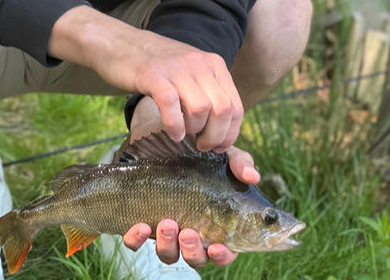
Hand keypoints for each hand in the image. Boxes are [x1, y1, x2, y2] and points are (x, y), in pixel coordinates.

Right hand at [48, 6, 243, 152]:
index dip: (231, 132)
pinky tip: (173, 132)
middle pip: (223, 110)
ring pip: (201, 109)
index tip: (218, 146)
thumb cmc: (155, 64)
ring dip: (195, 130)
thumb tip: (222, 125)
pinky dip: (175, 125)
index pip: (236, 106)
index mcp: (213, 64)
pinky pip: (171, 105)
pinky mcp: (153, 75)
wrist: (120, 43)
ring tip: (185, 135)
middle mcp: (199, 64)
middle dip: (216, 136)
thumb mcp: (189, 70)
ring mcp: (176, 69)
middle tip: (202, 145)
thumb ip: (207, 90)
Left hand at [122, 146, 259, 266]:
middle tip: (188, 233)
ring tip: (167, 224)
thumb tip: (253, 176)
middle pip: (196, 257)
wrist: (162, 132)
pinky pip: (135, 242)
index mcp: (215, 223)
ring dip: (167, 245)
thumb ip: (240, 164)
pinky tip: (140, 226)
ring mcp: (166, 228)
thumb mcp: (223, 154)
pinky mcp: (141, 220)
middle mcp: (192, 231)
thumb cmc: (199, 150)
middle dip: (192, 252)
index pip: (223, 251)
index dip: (222, 255)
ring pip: (168, 253)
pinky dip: (136, 239)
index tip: (216, 247)